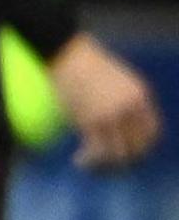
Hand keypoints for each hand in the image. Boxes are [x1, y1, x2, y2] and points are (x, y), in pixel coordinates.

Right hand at [49, 33, 161, 170]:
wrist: (67, 55)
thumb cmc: (85, 64)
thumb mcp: (117, 79)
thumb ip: (125, 99)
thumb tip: (122, 122)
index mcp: (140, 96)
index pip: (152, 130)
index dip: (142, 145)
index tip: (129, 150)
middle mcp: (130, 108)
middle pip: (137, 145)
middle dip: (124, 158)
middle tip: (109, 162)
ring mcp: (111, 115)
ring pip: (118, 152)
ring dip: (105, 164)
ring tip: (91, 165)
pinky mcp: (91, 121)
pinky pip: (96, 149)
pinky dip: (88, 160)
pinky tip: (77, 160)